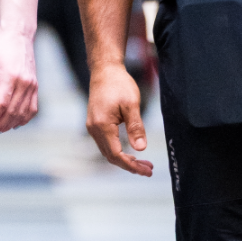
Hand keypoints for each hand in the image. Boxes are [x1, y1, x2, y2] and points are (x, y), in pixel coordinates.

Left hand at [0, 29, 37, 135]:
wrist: (19, 36)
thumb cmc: (1, 48)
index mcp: (11, 76)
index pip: (2, 104)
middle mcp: (24, 83)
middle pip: (12, 111)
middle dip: (0, 125)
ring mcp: (32, 85)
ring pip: (23, 113)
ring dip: (10, 124)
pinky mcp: (35, 86)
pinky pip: (32, 108)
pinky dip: (24, 119)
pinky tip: (15, 124)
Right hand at [86, 60, 152, 176]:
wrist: (105, 70)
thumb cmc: (119, 84)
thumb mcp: (131, 104)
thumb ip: (136, 127)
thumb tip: (141, 149)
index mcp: (102, 125)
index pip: (116, 154)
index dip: (132, 165)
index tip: (147, 170)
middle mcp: (94, 129)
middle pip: (111, 156)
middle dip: (130, 165)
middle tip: (149, 170)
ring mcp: (92, 127)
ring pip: (108, 151)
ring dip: (125, 159)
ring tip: (143, 163)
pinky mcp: (95, 124)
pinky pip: (106, 144)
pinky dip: (118, 151)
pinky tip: (131, 152)